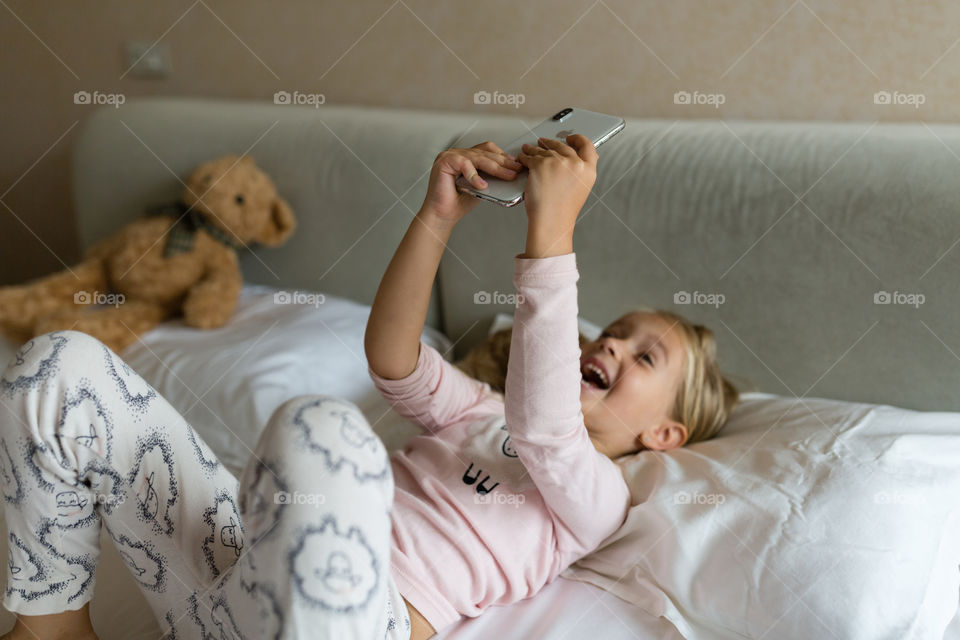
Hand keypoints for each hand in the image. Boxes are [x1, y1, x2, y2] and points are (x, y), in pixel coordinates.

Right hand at [420, 141, 523, 224]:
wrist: (443, 215)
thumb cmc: (459, 202)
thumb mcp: (482, 186)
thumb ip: (492, 177)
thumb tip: (511, 172)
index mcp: (465, 156)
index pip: (487, 149)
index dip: (502, 155)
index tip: (516, 164)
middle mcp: (457, 153)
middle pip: (484, 153)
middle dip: (503, 162)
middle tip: (516, 170)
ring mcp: (449, 155)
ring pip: (477, 158)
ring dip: (495, 168)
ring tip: (507, 176)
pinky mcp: (444, 162)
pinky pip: (464, 164)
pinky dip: (475, 175)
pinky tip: (482, 185)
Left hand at [517, 134, 597, 256]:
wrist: (551, 222)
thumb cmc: (562, 211)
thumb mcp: (580, 189)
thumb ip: (579, 173)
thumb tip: (575, 161)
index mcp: (588, 170)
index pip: (587, 146)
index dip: (578, 139)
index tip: (571, 137)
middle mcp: (575, 163)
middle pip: (562, 146)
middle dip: (550, 143)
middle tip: (543, 142)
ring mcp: (557, 162)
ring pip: (543, 150)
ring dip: (534, 149)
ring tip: (528, 149)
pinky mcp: (540, 164)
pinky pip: (530, 156)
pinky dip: (524, 157)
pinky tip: (522, 157)